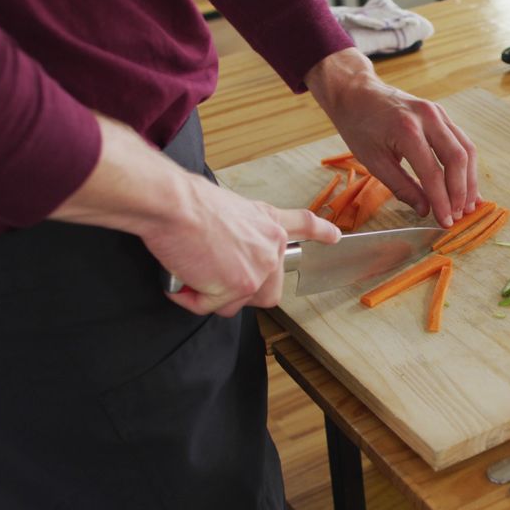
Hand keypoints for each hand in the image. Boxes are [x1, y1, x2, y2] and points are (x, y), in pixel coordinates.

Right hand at [148, 178, 340, 315]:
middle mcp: (272, 247)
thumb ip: (242, 233)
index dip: (319, 233)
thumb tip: (227, 253)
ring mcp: (260, 269)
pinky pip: (208, 306)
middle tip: (208, 271)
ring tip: (190, 266)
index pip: (303, 226)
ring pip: (234, 303)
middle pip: (264, 291)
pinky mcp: (241, 286)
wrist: (175, 205)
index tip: (334, 237)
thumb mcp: (229, 209)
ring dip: (207, 294)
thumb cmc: (189, 203)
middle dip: (235, 292)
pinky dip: (189, 297)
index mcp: (268, 223)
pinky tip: (182, 274)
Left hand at [306, 48, 478, 227]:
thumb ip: (401, 186)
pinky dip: (466, 165)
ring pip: (466, 149)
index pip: (433, 172)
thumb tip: (425, 210)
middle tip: (459, 215)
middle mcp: (428, 118)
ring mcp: (438, 113)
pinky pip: (461, 141)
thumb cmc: (359, 126)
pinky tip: (467, 184)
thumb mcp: (373, 161)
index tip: (446, 222)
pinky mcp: (442, 114)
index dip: (442, 200)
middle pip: (457, 158)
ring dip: (470, 179)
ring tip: (468, 205)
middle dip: (461, 191)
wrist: (356, 93)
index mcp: (406, 130)